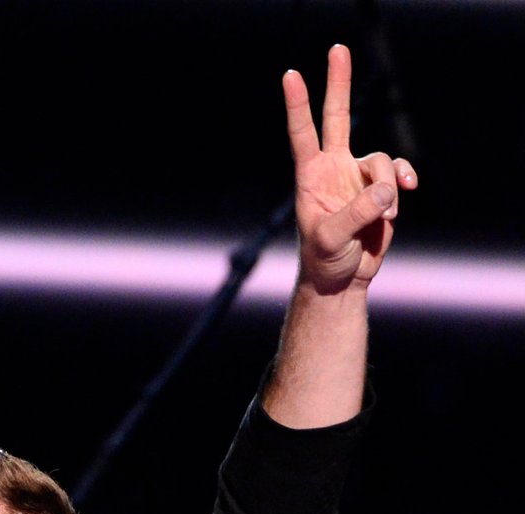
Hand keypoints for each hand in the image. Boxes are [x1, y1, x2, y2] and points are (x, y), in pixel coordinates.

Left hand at [284, 44, 417, 293]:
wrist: (342, 280)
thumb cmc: (324, 261)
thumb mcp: (332, 240)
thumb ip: (356, 213)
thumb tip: (386, 190)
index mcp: (311, 178)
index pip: (303, 134)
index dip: (298, 105)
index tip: (290, 75)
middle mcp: (334, 169)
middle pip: (338, 117)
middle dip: (339, 83)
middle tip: (337, 49)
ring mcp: (358, 177)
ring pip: (381, 161)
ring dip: (388, 189)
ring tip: (384, 219)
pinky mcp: (380, 190)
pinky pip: (398, 173)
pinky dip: (405, 180)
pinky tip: (408, 190)